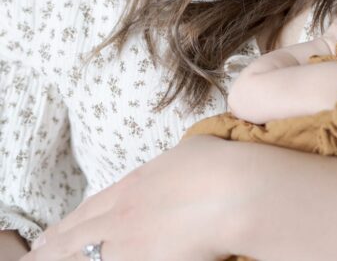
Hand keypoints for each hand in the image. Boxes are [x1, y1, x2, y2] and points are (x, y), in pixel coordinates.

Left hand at [24, 137, 239, 260]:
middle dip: (55, 246)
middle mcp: (123, 214)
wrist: (235, 191)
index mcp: (135, 184)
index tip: (54, 232)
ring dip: (66, 259)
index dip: (70, 222)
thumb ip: (181, 159)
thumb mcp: (196, 149)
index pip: (92, 207)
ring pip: (85, 256)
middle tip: (38, 255)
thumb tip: (186, 159)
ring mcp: (129, 242)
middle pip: (79, 234)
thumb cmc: (223, 165)